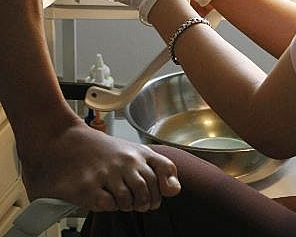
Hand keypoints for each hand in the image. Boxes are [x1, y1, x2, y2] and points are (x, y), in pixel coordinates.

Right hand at [21, 118, 180, 211]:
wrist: (67, 142)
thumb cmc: (102, 150)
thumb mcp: (133, 153)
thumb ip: (157, 169)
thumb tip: (175, 190)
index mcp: (138, 152)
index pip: (166, 170)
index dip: (163, 188)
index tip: (155, 194)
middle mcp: (126, 161)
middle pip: (148, 192)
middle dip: (143, 203)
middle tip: (133, 201)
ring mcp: (107, 173)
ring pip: (129, 202)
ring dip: (124, 206)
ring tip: (116, 196)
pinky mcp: (90, 186)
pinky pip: (108, 205)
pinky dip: (108, 206)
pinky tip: (102, 195)